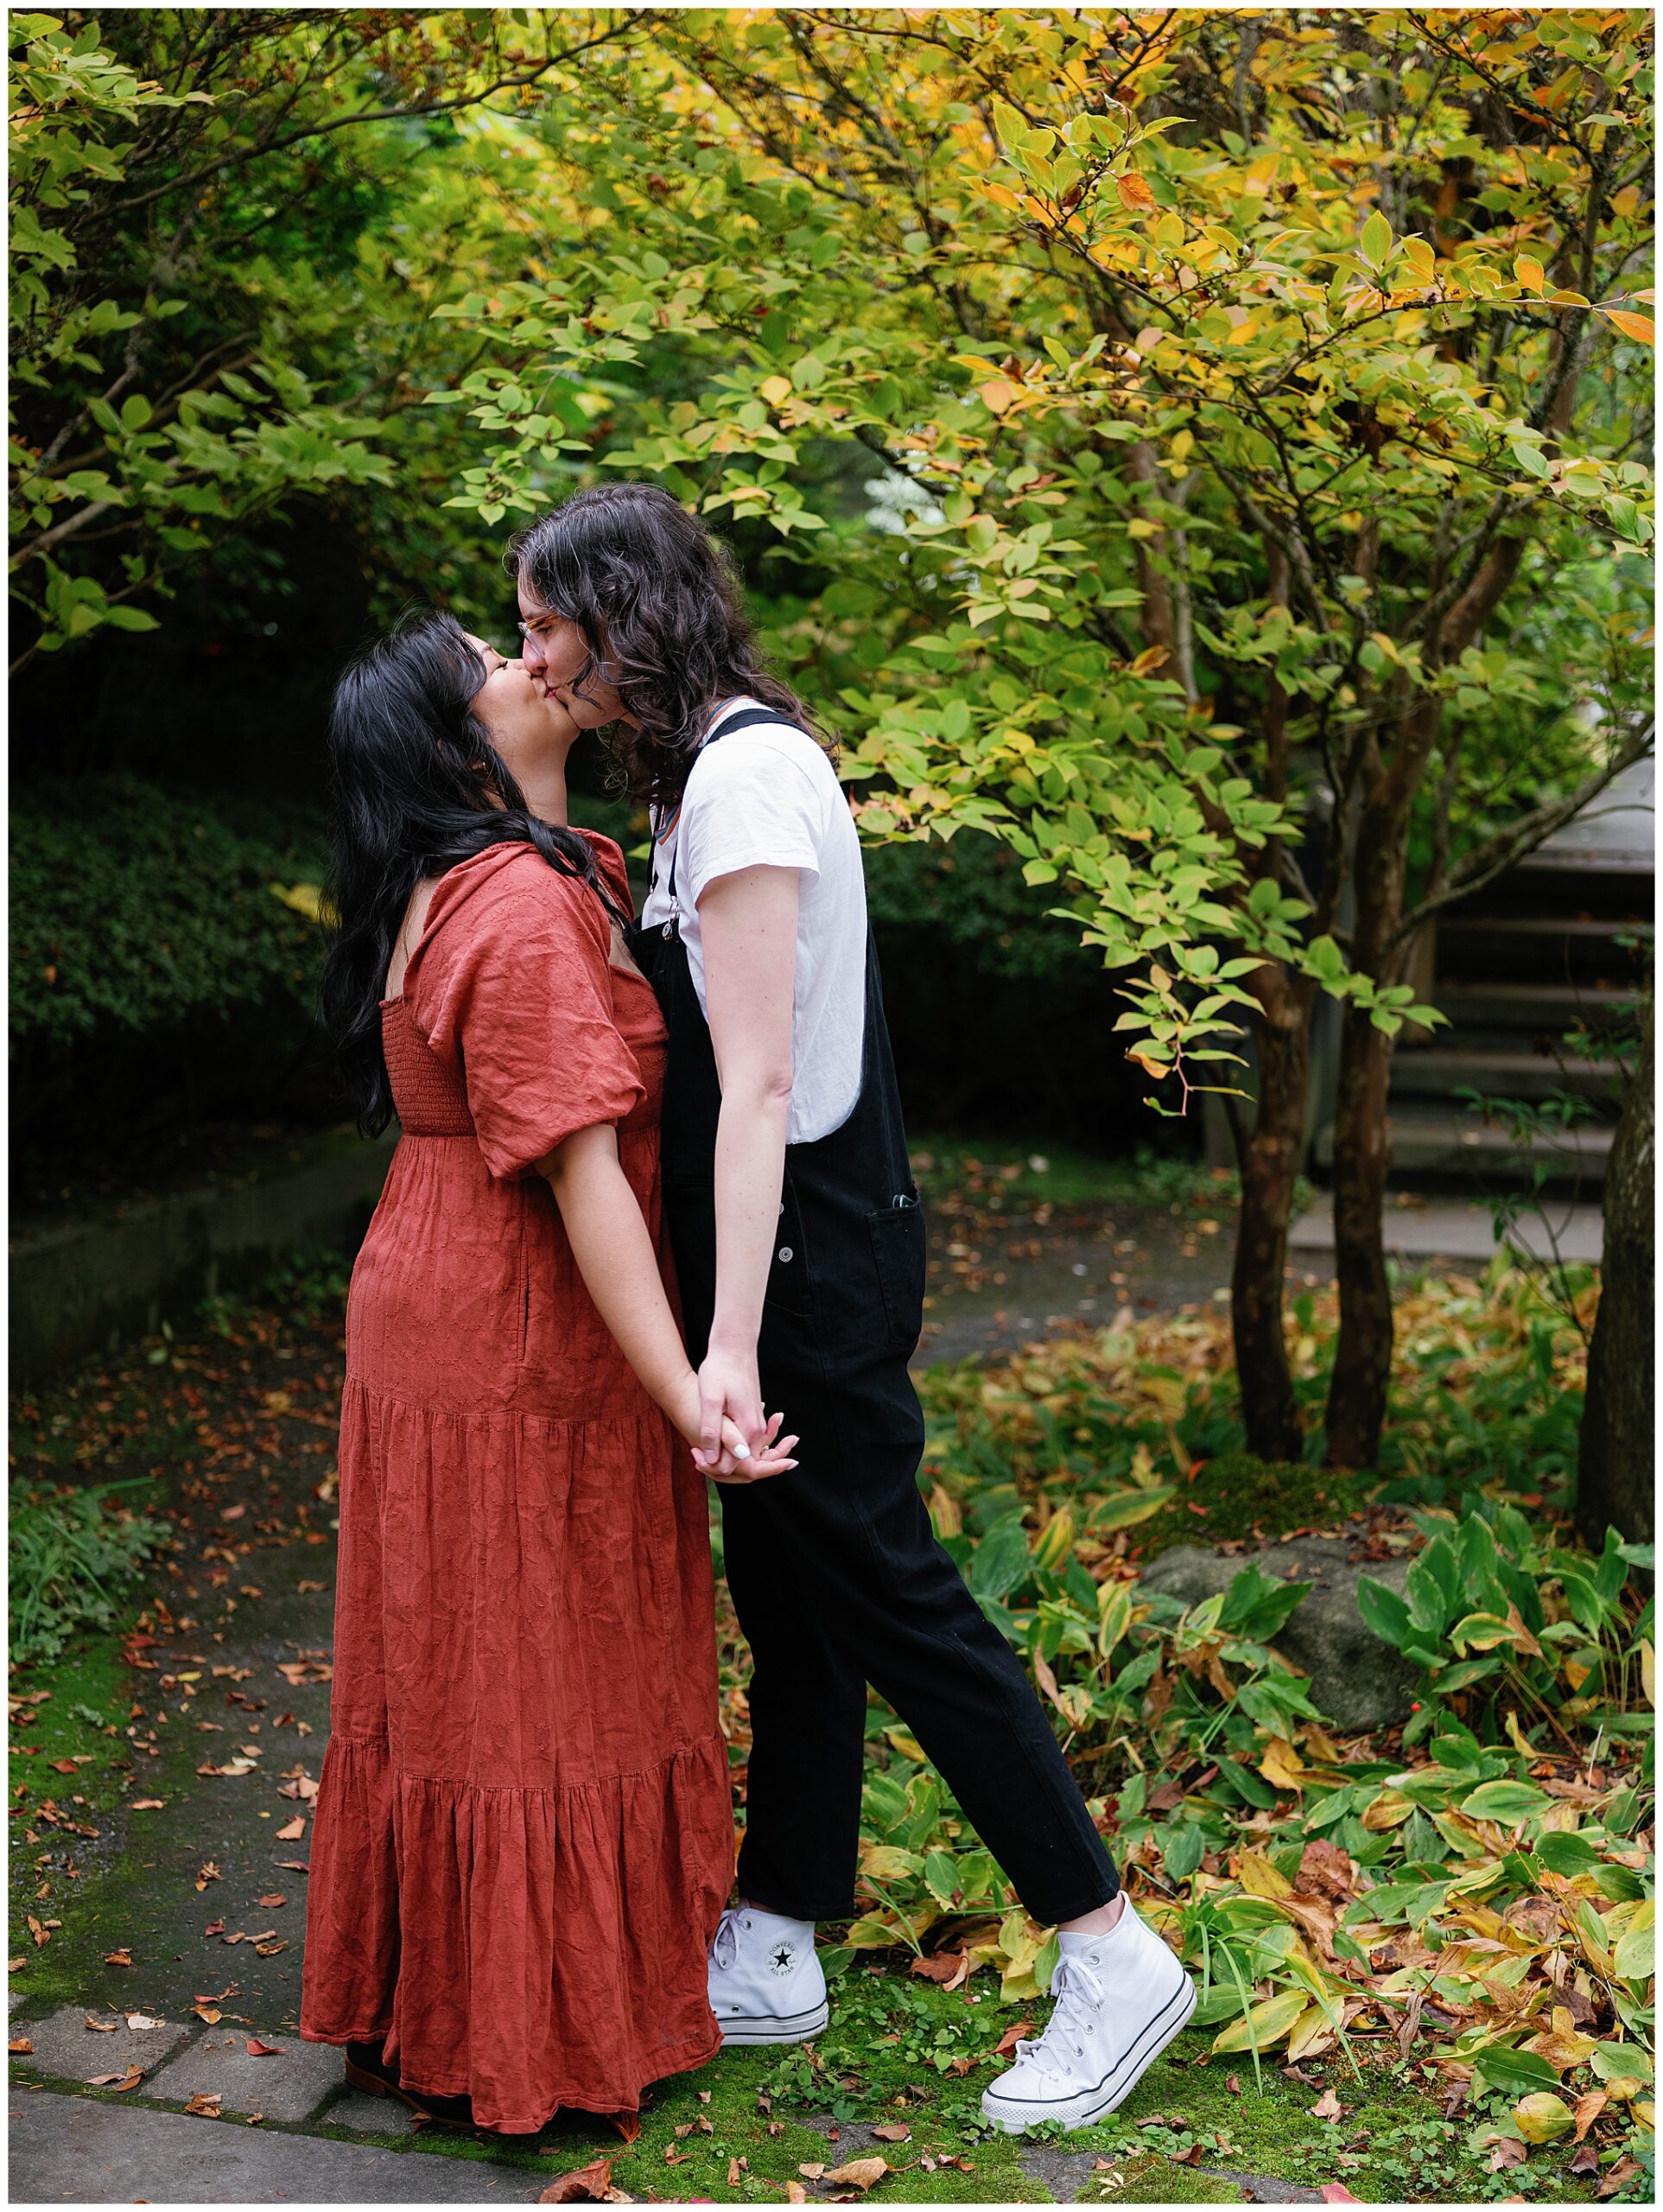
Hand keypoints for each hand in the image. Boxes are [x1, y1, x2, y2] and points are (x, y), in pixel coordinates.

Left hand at [665, 1373, 796, 1483]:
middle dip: (717, 1465)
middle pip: (740, 1463)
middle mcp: (757, 1430)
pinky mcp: (753, 1416)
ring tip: (698, 1445)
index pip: (733, 1466)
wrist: (735, 1347)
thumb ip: (712, 1431)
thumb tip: (712, 1459)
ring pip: (742, 1453)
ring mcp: (757, 1423)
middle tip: (693, 1452)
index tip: (692, 1453)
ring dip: (721, 1454)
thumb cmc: (719, 1370)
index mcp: (748, 1429)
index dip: (711, 1466)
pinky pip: (743, 1441)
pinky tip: (711, 1435)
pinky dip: (728, 1445)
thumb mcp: (710, 1400)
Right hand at [703, 1408, 798, 1486]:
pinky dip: (757, 1439)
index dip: (773, 1468)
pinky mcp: (719, 1440)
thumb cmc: (694, 1400)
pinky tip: (766, 1421)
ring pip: (750, 1456)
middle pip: (753, 1466)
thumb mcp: (714, 1415)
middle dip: (774, 1457)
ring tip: (782, 1429)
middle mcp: (721, 1456)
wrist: (677, 1389)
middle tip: (792, 1439)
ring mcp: (719, 1450)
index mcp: (721, 1455)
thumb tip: (746, 1456)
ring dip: (767, 1447)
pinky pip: (742, 1447)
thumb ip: (728, 1438)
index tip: (791, 1461)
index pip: (753, 1470)